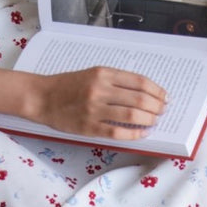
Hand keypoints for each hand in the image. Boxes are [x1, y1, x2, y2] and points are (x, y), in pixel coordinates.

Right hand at [32, 66, 167, 140]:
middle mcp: (100, 89)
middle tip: (162, 111)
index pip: (139, 81)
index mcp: (103, 73)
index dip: (157, 90)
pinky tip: (142, 133)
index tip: (164, 96)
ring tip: (155, 121)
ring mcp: (95, 109)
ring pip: (132, 115)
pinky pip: (118, 132)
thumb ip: (115, 81)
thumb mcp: (92, 74)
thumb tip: (144, 92)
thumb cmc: (68, 86)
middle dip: (157, 106)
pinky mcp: (89, 126)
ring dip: (149, 119)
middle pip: (140, 98)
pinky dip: (134, 133)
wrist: (42, 97)